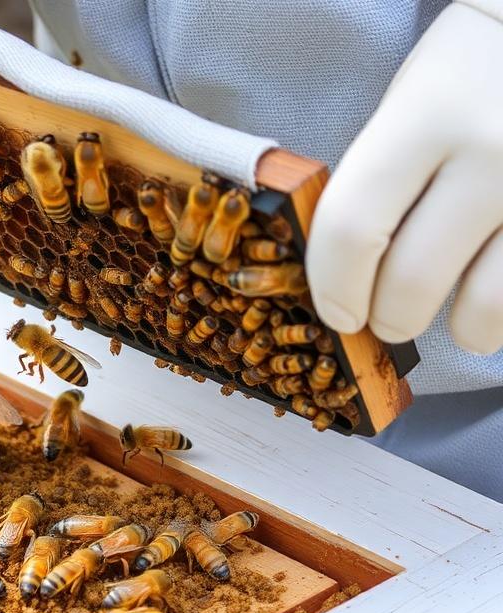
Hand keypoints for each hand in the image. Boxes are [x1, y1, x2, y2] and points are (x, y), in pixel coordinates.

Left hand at [307, 2, 502, 354]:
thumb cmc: (468, 75)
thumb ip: (374, 179)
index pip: (353, 229)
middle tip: (386, 318)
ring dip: (459, 331)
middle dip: (386, 319)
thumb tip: (341, 270)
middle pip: (411, 282)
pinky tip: (494, 300)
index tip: (336, 312)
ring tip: (454, 321)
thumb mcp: (409, 103)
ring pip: (484, 307)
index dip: (333, 287)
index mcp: (425, 118)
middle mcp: (490, 153)